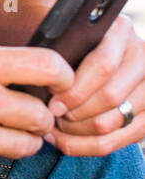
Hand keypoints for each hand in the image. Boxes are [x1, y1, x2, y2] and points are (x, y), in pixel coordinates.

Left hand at [44, 13, 144, 154]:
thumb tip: (43, 72)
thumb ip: (58, 46)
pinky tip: (62, 138)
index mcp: (121, 32)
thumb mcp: (65, 37)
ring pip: (110, 123)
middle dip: (74, 112)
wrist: (93, 61)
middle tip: (51, 114)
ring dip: (75, 131)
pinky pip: (113, 143)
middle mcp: (142, 58)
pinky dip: (82, 146)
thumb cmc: (67, 49)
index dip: (74, 88)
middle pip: (110, 97)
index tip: (52, 99)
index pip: (104, 65)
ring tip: (53, 126)